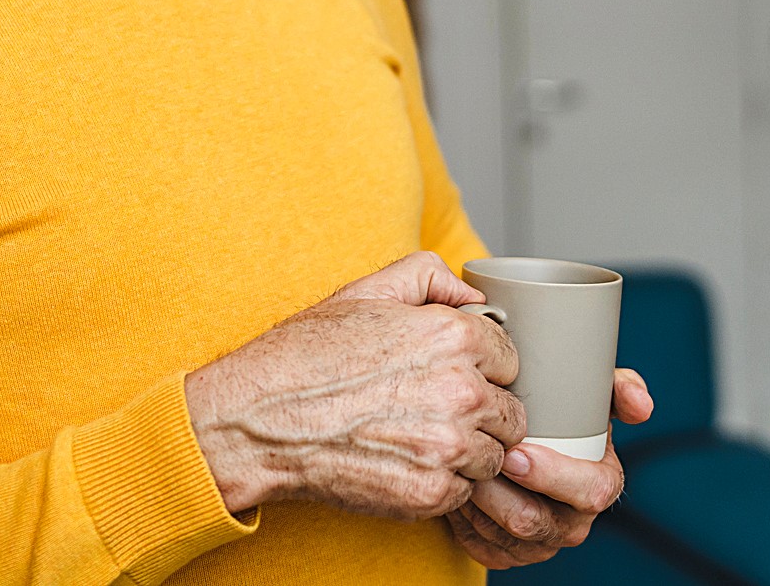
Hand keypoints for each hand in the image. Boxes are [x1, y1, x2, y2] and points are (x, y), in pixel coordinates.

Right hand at [184, 252, 526, 520]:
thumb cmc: (308, 355)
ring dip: (468, 452)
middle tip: (436, 411)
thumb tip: (474, 297)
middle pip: (510, 412)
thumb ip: (431, 276)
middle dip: (482, 413)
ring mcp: (448, 447)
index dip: (481, 367)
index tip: (451, 375)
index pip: (510, 359)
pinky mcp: (431, 492)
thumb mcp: (367, 291)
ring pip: (493, 456)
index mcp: (454, 337)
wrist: (259, 420)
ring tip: (420, 439)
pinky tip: (406, 463)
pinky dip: (443, 483)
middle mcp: (461, 391)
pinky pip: (465, 491)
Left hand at [445, 368, 652, 568]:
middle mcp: (573, 522)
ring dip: (478, 500)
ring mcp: (539, 542)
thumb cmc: (557, 416)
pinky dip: (465, 517)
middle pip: (537, 522)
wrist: (520, 441)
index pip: (590, 492)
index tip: (517, 452)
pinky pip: (482, 545)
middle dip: (503, 492)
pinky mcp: (507, 553)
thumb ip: (619, 389)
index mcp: (601, 486)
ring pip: (503, 536)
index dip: (552, 476)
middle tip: (479, 458)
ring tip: (461, 465)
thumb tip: (642, 406)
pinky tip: (458, 486)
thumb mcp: (592, 395)